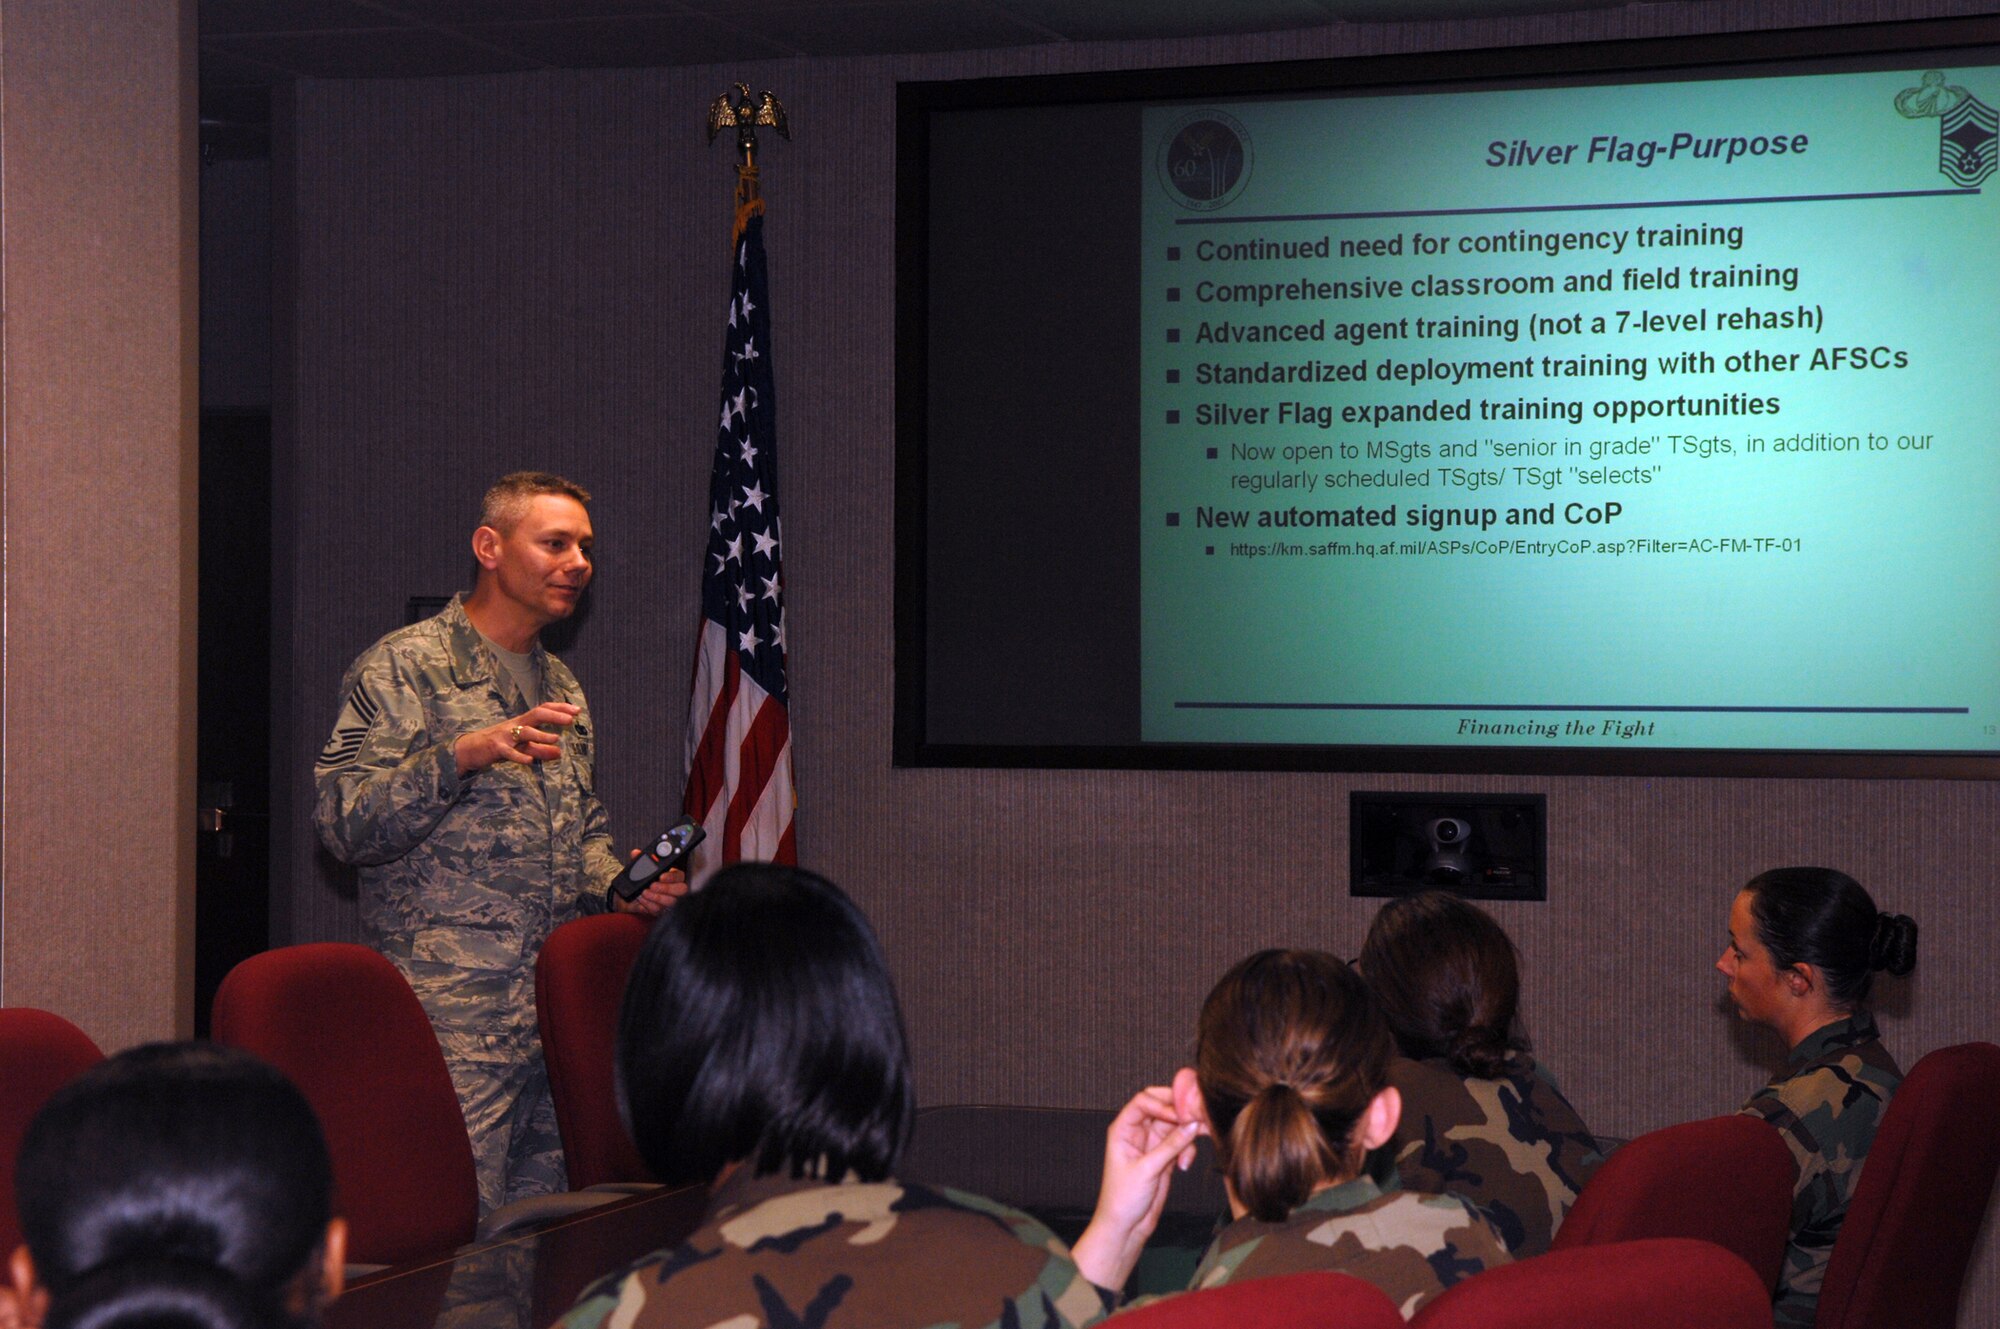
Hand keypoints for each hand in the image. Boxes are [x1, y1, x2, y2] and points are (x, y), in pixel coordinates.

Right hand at [455, 702, 580, 775]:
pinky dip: (519, 756)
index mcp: (522, 722)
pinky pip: (509, 752)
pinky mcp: (496, 748)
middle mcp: (515, 725)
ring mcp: (505, 736)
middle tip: (570, 720)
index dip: (559, 709)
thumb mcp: (521, 746)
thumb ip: (540, 749)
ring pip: (524, 732)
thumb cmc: (498, 745)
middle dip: (554, 716)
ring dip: (540, 735)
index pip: (543, 709)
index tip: (576, 710)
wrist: (468, 749)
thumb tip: (559, 752)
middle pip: (536, 714)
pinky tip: (530, 761)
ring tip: (555, 739)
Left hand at [612, 853, 687, 915]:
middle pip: (681, 890)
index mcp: (671, 876)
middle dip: (666, 888)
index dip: (672, 876)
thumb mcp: (638, 869)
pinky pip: (659, 910)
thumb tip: (636, 853)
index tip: (661, 876)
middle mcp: (673, 889)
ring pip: (671, 901)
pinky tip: (642, 900)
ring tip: (644, 892)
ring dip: (657, 897)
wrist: (629, 898)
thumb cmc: (639, 882)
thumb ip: (638, 860)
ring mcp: (669, 901)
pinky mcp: (661, 911)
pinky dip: (650, 905)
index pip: (679, 875)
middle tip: (652, 885)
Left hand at [1070, 1086, 1202, 1291]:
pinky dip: (1188, 1150)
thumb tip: (1192, 1125)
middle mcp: (1138, 1132)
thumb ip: (1171, 1146)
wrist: (1126, 1227)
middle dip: (1180, 1114)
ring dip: (1187, 1135)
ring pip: (1175, 1126)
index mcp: (1123, 1128)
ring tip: (1192, 1149)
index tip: (1181, 1115)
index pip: (1144, 1101)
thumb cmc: (1122, 1199)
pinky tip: (1184, 1165)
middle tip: (1196, 1121)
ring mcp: (1152, 1144)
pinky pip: (1181, 1143)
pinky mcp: (1165, 1157)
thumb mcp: (1147, 1169)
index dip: (1163, 1103)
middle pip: (1163, 1108)